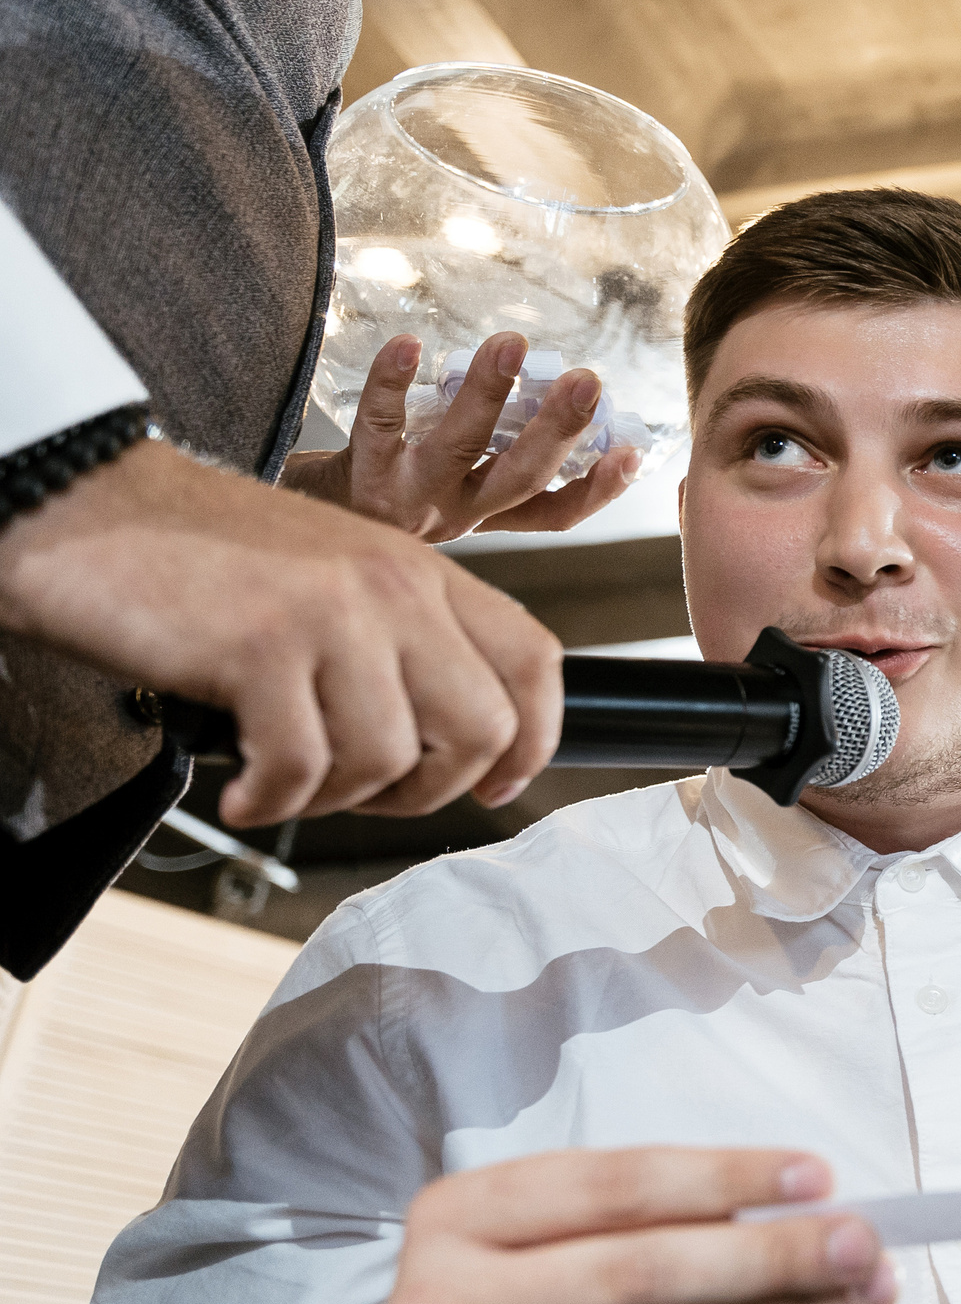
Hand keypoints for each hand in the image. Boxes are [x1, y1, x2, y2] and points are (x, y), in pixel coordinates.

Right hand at [0, 438, 562, 823]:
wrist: (83, 502)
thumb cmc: (198, 555)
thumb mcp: (331, 578)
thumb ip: (396, 640)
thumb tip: (445, 744)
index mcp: (420, 569)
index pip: (533, 660)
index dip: (534, 741)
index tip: (498, 785)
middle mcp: (393, 587)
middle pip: (482, 729)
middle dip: (429, 791)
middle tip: (364, 797)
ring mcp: (332, 614)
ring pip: (390, 761)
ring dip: (333, 800)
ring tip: (280, 781)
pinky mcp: (262, 647)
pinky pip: (302, 770)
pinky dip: (271, 800)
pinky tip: (240, 789)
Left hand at [279, 332, 640, 542]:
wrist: (303, 525)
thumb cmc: (378, 494)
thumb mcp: (442, 495)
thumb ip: (490, 460)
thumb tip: (552, 401)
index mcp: (483, 517)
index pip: (553, 513)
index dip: (597, 489)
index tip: (633, 453)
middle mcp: (454, 514)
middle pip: (519, 478)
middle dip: (559, 431)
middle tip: (587, 382)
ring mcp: (408, 497)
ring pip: (459, 449)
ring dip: (488, 396)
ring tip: (511, 345)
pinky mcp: (360, 473)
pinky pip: (379, 425)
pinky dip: (392, 383)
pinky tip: (409, 344)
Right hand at [375, 1148, 893, 1303]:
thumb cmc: (514, 1303)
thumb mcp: (538, 1232)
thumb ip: (643, 1211)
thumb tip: (797, 1200)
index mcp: (455, 1219)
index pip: (611, 1187)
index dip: (720, 1177)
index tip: (815, 1175)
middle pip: (644, 1275)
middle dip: (770, 1255)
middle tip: (861, 1241)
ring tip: (863, 1292)